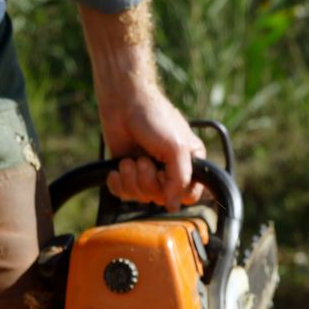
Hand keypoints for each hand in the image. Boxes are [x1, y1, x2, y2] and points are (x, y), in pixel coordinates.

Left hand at [99, 86, 206, 211]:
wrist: (124, 102)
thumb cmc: (155, 118)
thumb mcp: (176, 148)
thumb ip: (180, 179)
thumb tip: (173, 206)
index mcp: (190, 163)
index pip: (189, 195)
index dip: (173, 190)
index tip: (164, 173)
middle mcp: (170, 169)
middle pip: (161, 198)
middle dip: (147, 181)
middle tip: (143, 160)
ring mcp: (148, 171)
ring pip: (141, 197)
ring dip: (131, 179)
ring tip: (129, 160)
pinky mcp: (128, 172)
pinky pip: (123, 194)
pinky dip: (118, 183)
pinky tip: (117, 168)